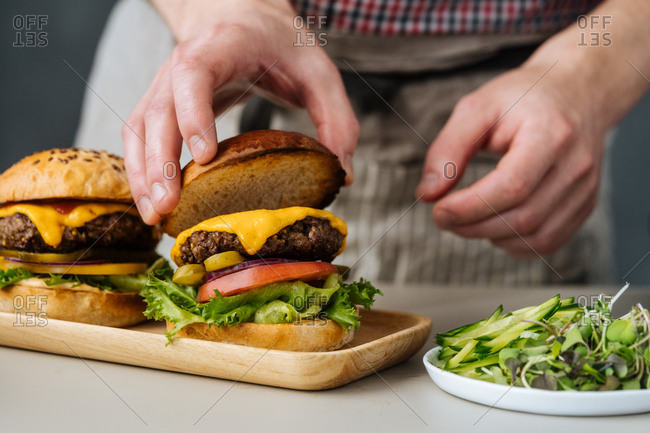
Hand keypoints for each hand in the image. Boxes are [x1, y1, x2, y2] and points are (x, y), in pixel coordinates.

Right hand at [123, 0, 357, 223]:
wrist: (241, 18)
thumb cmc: (279, 44)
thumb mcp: (318, 72)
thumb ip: (336, 118)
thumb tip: (342, 174)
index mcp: (223, 46)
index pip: (194, 74)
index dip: (194, 114)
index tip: (204, 156)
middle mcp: (183, 64)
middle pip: (158, 111)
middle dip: (160, 162)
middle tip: (169, 206)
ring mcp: (166, 85)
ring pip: (141, 129)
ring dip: (143, 175)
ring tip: (154, 217)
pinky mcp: (161, 105)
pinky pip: (139, 138)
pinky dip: (140, 172)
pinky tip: (152, 205)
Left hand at [416, 63, 605, 256]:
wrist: (577, 91)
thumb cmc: (524, 97)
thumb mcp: (477, 108)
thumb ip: (448, 149)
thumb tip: (428, 194)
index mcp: (551, 134)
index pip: (512, 186)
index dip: (471, 207)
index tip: (438, 210)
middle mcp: (576, 165)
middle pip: (522, 218)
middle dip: (473, 225)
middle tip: (443, 216)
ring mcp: (585, 189)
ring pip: (535, 237)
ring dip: (490, 236)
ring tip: (466, 218)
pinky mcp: (585, 205)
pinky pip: (547, 242)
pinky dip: (513, 243)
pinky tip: (494, 224)